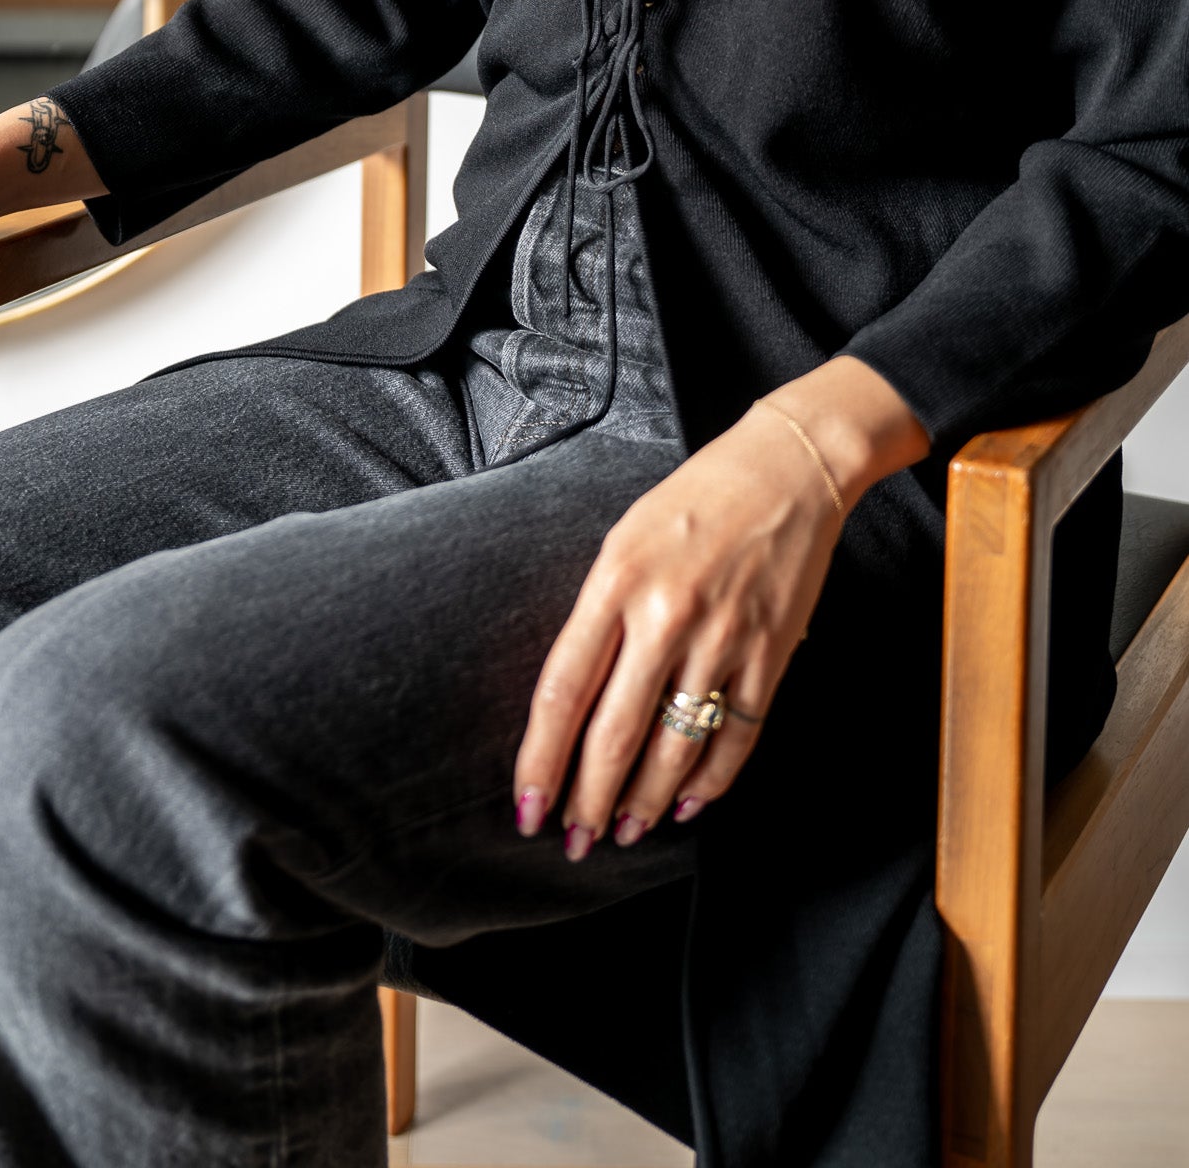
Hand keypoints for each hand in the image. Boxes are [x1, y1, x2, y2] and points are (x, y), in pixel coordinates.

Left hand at [511, 401, 847, 856]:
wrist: (786, 471)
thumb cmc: (691, 502)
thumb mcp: (623, 542)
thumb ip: (598, 615)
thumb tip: (573, 700)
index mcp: (615, 581)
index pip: (563, 691)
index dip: (541, 761)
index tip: (527, 808)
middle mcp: (665, 615)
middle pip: (614, 734)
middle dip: (588, 800)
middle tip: (573, 842)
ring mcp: (722, 639)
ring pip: (675, 747)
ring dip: (644, 802)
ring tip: (623, 832)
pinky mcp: (769, 655)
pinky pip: (735, 737)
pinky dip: (710, 782)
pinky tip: (686, 805)